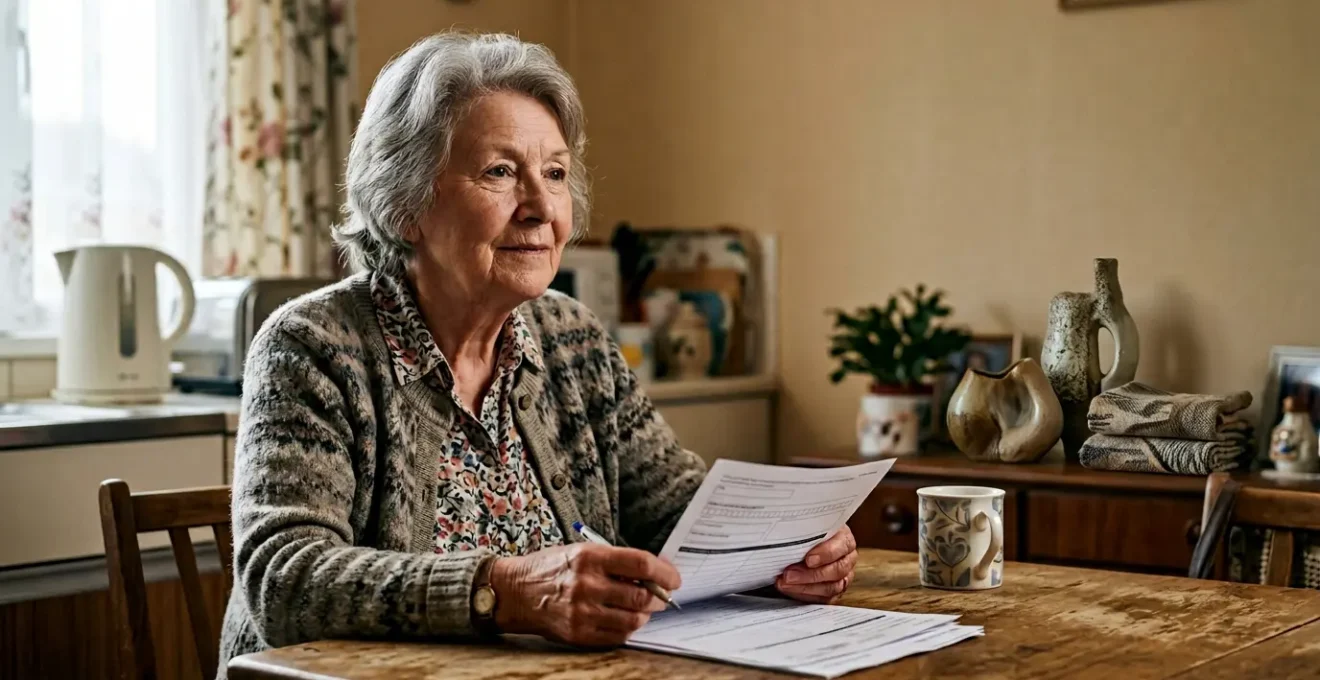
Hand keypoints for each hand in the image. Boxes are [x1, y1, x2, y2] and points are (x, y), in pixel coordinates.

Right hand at [489, 543, 680, 646]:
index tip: (673, 578)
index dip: (664, 573)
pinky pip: (617, 636)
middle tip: (662, 596)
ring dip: (645, 615)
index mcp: (590, 557)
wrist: (515, 591)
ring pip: (633, 620)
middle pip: (641, 597)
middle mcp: (587, 585)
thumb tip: (653, 572)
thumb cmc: (551, 568)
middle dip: (658, 597)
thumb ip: (616, 561)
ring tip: (642, 608)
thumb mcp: (582, 550)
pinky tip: (624, 619)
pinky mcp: (578, 633)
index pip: (640, 564)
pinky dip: (628, 629)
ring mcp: (582, 612)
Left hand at [775, 525, 857, 603]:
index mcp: (844, 539)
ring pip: (831, 588)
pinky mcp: (834, 591)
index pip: (841, 546)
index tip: (808, 559)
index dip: (826, 554)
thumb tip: (786, 533)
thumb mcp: (807, 526)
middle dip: (810, 575)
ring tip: (784, 583)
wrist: (803, 544)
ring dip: (805, 587)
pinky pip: (824, 599)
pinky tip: (790, 590)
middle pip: (836, 571)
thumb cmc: (806, 533)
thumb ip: (804, 530)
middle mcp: (847, 558)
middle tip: (788, 575)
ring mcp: (843, 577)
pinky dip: (805, 596)